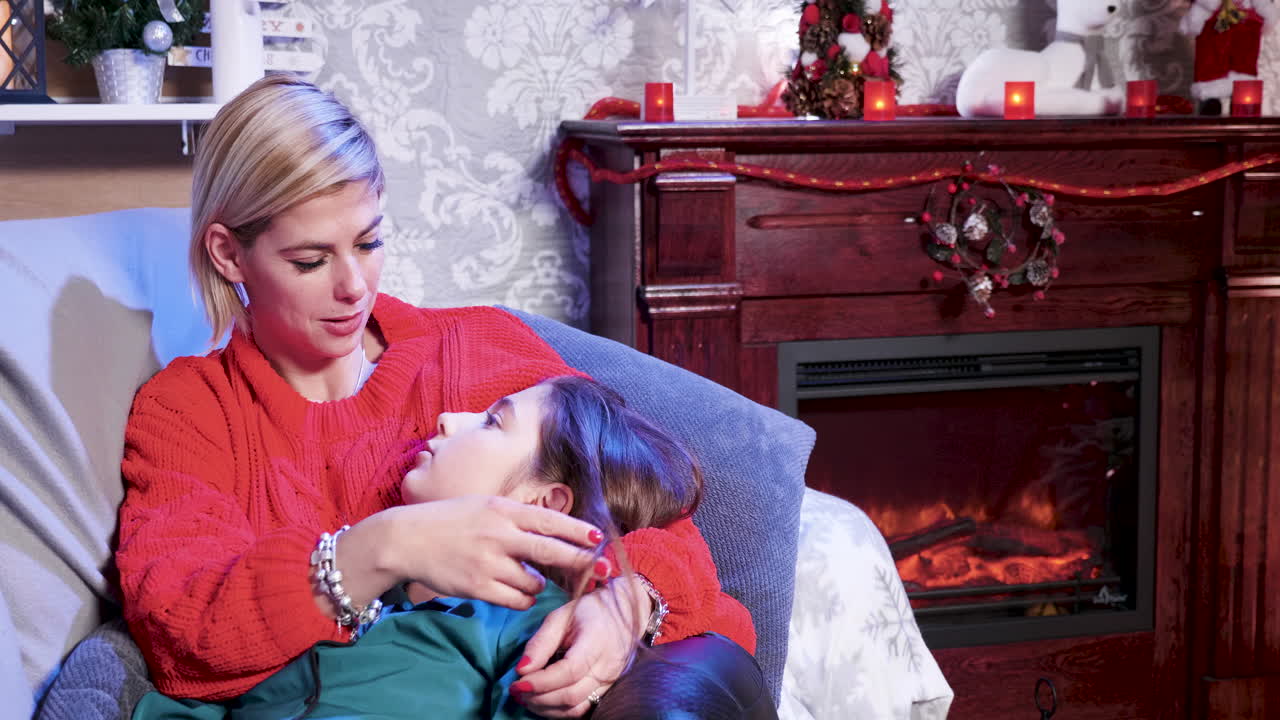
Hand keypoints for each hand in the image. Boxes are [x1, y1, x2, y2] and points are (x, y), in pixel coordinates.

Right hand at [382, 495, 601, 609]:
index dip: (578, 531)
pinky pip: (516, 599)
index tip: (600, 538)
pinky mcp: (477, 586)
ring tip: (528, 576)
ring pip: (534, 581)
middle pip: (551, 550)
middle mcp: (498, 534)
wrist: (405, 538)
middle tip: (604, 569)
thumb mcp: (484, 506)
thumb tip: (551, 528)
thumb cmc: (448, 520)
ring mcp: (488, 562)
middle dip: (581, 561)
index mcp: (503, 510)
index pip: (550, 520)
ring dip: (539, 583)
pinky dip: (523, 597)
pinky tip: (517, 592)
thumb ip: (515, 517)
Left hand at [513, 576, 650, 717]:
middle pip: (571, 695)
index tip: (517, 682)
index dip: (541, 682)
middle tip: (516, 691)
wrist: (626, 612)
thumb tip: (522, 670)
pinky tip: (543, 701)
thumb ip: (541, 643)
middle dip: (538, 698)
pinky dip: (560, 711)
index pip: (569, 671)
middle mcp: (607, 667)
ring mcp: (610, 681)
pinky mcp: (608, 690)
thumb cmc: (590, 610)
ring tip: (526, 698)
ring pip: (576, 708)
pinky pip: (583, 709)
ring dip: (547, 708)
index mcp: (597, 642)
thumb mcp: (561, 616)